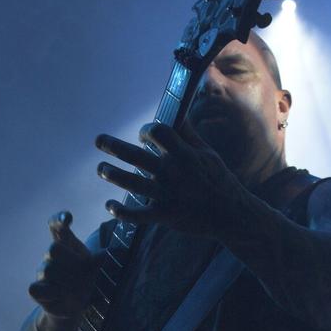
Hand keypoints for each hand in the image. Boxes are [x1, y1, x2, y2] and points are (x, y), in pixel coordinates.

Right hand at [28, 211, 95, 317]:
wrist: (74, 306)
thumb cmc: (83, 281)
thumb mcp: (93, 269)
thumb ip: (97, 261)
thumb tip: (104, 254)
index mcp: (66, 246)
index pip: (57, 227)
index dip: (59, 219)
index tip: (68, 218)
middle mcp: (51, 256)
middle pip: (53, 249)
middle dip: (71, 264)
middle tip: (84, 277)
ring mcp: (42, 272)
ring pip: (48, 270)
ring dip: (67, 282)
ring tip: (79, 291)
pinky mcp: (36, 289)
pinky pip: (36, 287)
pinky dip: (52, 293)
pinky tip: (62, 296)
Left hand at [95, 121, 246, 237]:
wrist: (231, 215)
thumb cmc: (220, 181)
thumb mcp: (208, 154)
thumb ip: (189, 136)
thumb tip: (177, 115)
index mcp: (185, 155)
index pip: (158, 132)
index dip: (147, 130)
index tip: (144, 135)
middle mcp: (173, 173)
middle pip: (136, 155)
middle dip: (114, 146)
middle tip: (99, 141)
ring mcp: (167, 195)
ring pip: (132, 183)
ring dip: (113, 175)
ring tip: (101, 169)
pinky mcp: (165, 215)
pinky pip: (138, 215)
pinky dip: (121, 212)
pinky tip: (110, 205)